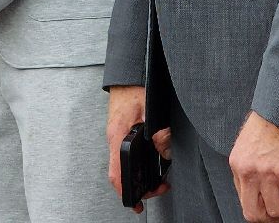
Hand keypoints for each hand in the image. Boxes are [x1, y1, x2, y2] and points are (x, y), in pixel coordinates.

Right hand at [106, 85, 169, 210]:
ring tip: (158, 181)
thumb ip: (158, 130)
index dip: (125, 192)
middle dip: (140, 186)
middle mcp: (115, 138)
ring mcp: (117, 136)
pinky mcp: (122, 132)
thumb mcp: (150, 108)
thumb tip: (163, 148)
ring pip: (124, 164)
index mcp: (118, 136)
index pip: (116, 172)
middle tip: (159, 189)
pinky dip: (138, 164)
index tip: (136, 204)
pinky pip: (127, 154)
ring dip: (140, 175)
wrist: (127, 74)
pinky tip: (150, 164)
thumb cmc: (134, 88)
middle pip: (120, 173)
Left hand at [228, 112, 278, 222]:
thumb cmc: (275, 120)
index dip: (265, 210)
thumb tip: (264, 193)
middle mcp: (249, 171)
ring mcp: (266, 173)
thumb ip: (252, 168)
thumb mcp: (252, 145)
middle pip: (257, 215)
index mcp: (238, 165)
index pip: (246, 205)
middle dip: (277, 217)